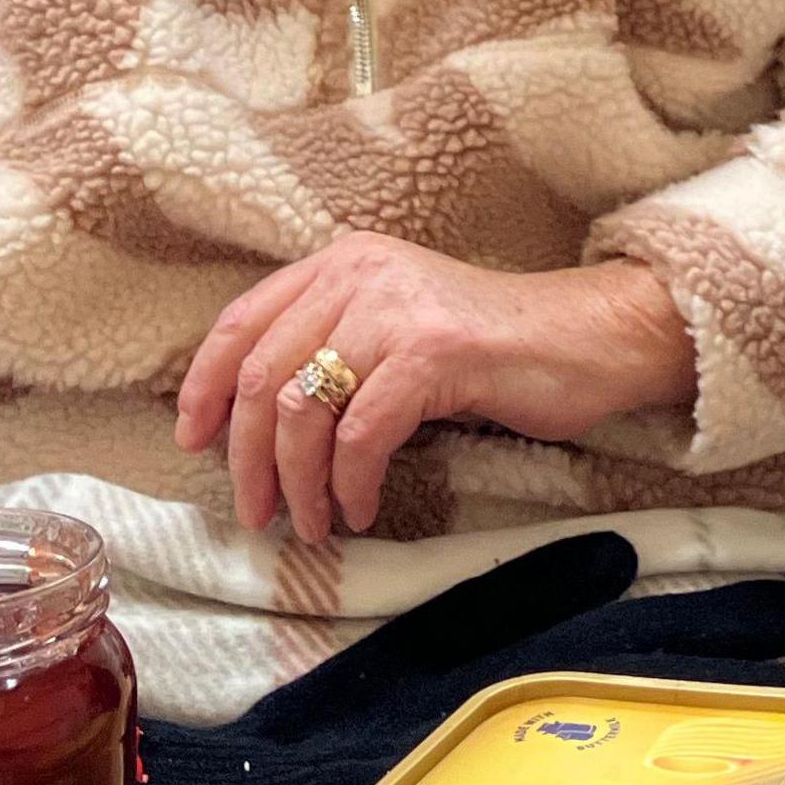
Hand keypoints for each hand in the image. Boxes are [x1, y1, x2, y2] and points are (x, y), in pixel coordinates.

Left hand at [174, 232, 693, 545]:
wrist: (590, 339)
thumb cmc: (496, 349)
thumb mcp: (399, 330)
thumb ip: (336, 347)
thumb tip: (258, 425)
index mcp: (344, 262)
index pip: (242, 321)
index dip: (205, 387)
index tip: (194, 442)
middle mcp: (361, 272)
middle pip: (265, 375)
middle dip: (249, 458)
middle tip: (256, 513)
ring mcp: (397, 309)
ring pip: (305, 411)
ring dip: (298, 483)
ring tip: (314, 522)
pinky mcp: (433, 352)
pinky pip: (362, 435)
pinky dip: (352, 484)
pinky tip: (364, 508)